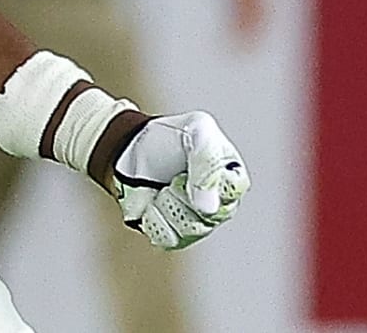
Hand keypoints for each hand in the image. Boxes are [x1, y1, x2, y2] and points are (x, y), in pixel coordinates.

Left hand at [112, 111, 249, 249]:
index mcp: (232, 180)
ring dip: (167, 203)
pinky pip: (166, 237)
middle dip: (182, 191)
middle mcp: (220, 207)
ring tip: (163, 186)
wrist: (133, 146)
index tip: (188, 167)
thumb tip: (208, 208)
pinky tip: (151, 199)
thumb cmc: (172, 137)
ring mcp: (196, 223)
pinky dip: (153, 215)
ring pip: (188, 228)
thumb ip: (209, 160)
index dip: (207, 179)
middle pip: (209, 215)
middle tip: (174, 176)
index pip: (233, 190)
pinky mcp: (172, 234)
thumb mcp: (197, 130)